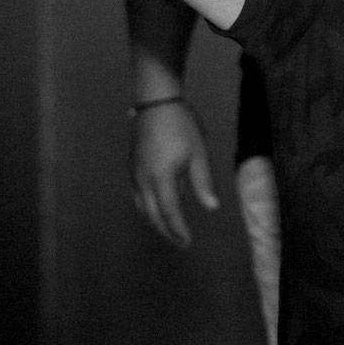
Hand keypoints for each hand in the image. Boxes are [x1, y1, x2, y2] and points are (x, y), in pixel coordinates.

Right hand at [130, 101, 219, 247]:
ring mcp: (135, 174)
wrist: (155, 102)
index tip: (187, 242)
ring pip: (142, 208)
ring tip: (170, 230)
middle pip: (152, 215)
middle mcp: (143, 180)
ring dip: (155, 222)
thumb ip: (203, 182)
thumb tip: (211, 207)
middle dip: (166, 231)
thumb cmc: (181, 125)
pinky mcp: (132, 167)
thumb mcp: (198, 153)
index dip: (178, 230)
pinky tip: (157, 208)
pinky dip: (148, 209)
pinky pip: (138, 197)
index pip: (169, 212)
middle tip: (180, 242)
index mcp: (161, 177)